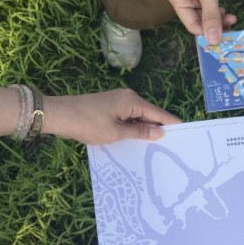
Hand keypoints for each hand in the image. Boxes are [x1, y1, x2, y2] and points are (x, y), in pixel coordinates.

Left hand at [43, 89, 180, 144]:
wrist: (58, 115)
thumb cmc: (87, 123)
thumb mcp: (116, 132)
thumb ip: (139, 132)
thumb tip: (160, 132)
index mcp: (132, 101)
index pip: (159, 113)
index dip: (172, 124)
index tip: (186, 133)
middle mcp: (127, 97)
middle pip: (150, 114)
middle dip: (158, 128)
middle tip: (172, 146)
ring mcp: (118, 101)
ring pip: (138, 116)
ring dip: (144, 129)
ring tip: (156, 147)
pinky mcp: (109, 106)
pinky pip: (128, 117)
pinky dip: (133, 127)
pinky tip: (136, 140)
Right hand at [163, 0, 236, 44]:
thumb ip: (211, 17)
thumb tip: (213, 41)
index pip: (191, 24)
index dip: (207, 32)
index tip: (225, 37)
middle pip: (198, 20)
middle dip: (214, 25)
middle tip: (232, 27)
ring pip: (205, 12)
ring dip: (218, 18)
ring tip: (232, 18)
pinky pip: (210, 3)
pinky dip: (218, 9)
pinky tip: (227, 11)